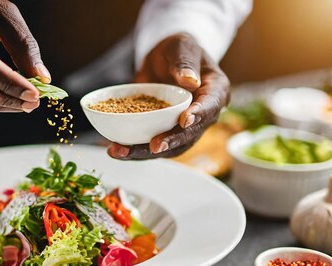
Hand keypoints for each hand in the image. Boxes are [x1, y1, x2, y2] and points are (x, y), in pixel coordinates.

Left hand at [108, 33, 229, 159]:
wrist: (164, 61)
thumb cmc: (178, 50)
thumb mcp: (180, 46)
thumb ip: (184, 62)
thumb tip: (190, 80)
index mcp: (215, 92)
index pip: (210, 106)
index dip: (198, 115)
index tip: (184, 121)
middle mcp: (204, 115)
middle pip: (189, 134)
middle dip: (171, 142)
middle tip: (154, 146)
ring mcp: (184, 128)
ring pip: (169, 148)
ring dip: (145, 153)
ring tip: (120, 151)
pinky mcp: (166, 133)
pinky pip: (152, 147)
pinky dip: (134, 151)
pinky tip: (116, 150)